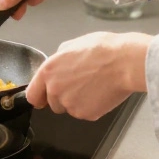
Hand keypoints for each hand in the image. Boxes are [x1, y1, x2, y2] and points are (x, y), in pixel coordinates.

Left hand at [27, 32, 152, 120]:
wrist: (126, 63)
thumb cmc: (104, 50)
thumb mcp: (74, 44)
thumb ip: (59, 58)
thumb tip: (58, 65)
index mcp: (49, 71)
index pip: (32, 95)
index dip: (39, 97)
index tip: (42, 99)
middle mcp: (55, 90)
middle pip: (52, 104)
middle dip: (63, 97)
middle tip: (81, 84)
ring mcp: (70, 104)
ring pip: (69, 109)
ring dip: (77, 102)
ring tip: (94, 86)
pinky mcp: (86, 114)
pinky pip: (85, 113)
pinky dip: (92, 106)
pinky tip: (101, 92)